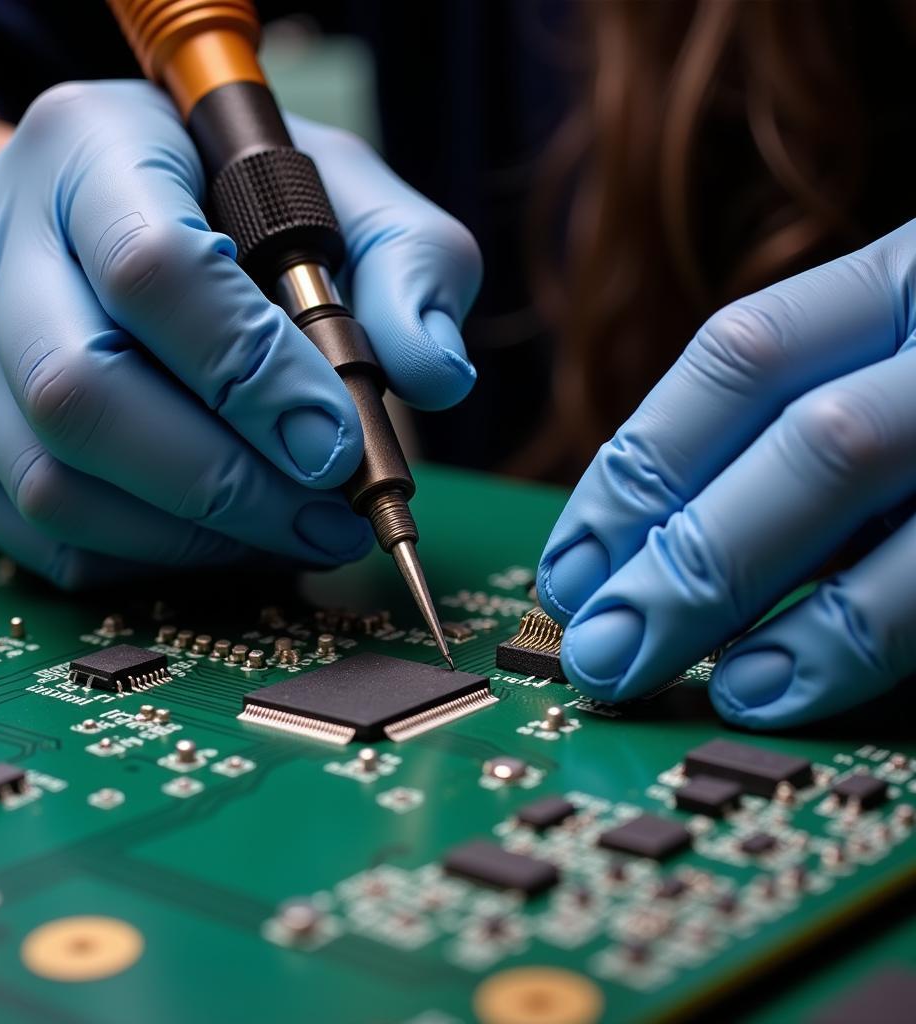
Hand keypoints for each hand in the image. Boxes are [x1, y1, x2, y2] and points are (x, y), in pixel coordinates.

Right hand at [0, 81, 479, 586]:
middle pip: (84, 392)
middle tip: (330, 518)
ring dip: (196, 537)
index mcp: (92, 149)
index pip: (154, 270)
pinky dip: (151, 558)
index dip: (254, 375)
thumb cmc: (230, 204)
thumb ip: (406, 263)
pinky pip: (44, 536)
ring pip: (54, 484)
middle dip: (227, 481)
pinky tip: (224, 537)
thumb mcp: (339, 194)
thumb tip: (436, 372)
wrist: (98, 221)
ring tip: (294, 533)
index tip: (339, 445)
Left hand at [537, 221, 915, 727]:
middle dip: (686, 558)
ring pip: (888, 506)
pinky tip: (780, 688)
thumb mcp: (884, 356)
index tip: (567, 568)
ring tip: (675, 676)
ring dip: (770, 613)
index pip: (739, 358)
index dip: (638, 470)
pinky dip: (863, 641)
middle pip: (809, 444)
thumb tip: (640, 542)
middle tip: (596, 651)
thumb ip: (787, 425)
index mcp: (904, 278)